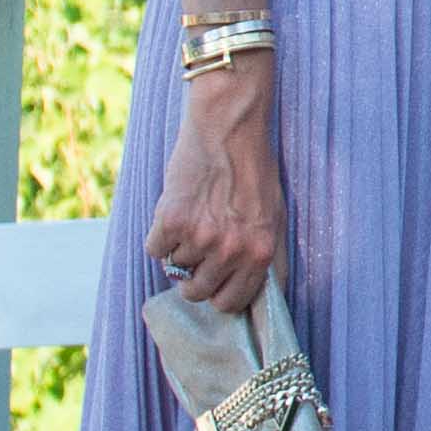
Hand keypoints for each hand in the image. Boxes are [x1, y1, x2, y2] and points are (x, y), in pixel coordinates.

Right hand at [153, 56, 289, 314]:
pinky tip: (175, 210)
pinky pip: (154, 249)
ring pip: (174, 268)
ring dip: (178, 248)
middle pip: (197, 292)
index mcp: (260, 253)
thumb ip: (269, 257)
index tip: (213, 280)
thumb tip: (266, 294)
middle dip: (193, 275)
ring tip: (193, 216)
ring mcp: (200, 238)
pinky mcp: (171, 221)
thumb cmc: (254, 168)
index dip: (218, 293)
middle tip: (197, 249)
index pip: (231, 303)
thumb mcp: (276, 216)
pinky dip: (159, 235)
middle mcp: (231, 251)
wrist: (228, 127)